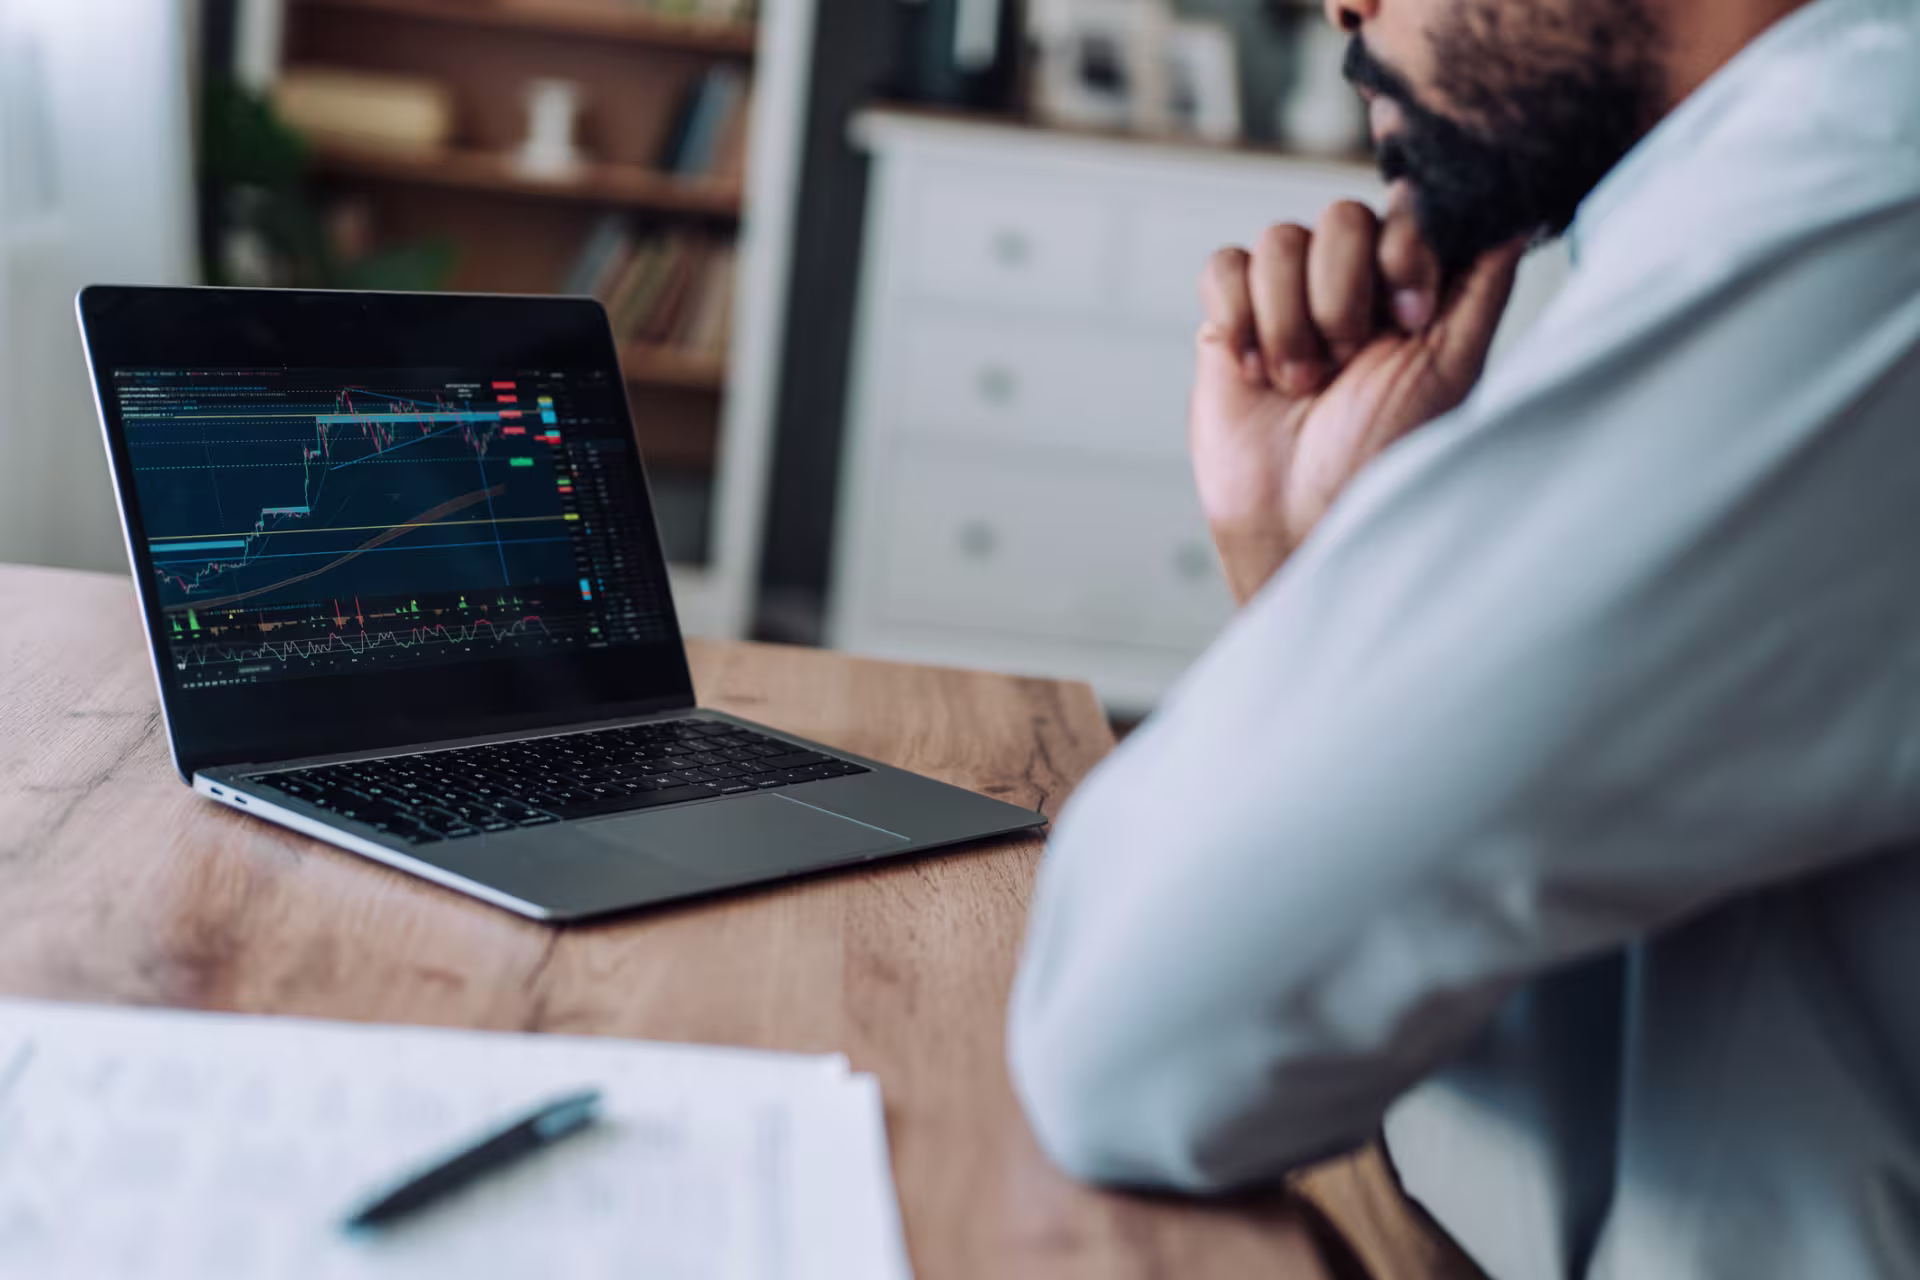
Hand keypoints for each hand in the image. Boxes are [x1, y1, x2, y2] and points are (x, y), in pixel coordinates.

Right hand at [1190, 183, 1523, 604]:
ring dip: (1290, 318)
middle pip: (1340, 217)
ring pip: (1279, 240)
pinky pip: (1225, 267)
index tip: (1408, 319)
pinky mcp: (1230, 322)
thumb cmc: (1383, 455)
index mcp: (1410, 290)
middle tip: (1345, 362)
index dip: (1403, 250)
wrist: (1301, 518)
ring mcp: (1287, 301)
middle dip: (1341, 293)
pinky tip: (1253, 368)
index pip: (1405, 211)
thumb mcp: (1450, 367)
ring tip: (1299, 383)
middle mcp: (1350, 286)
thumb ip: (1480, 285)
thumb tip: (1513, 213)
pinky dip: (1238, 313)